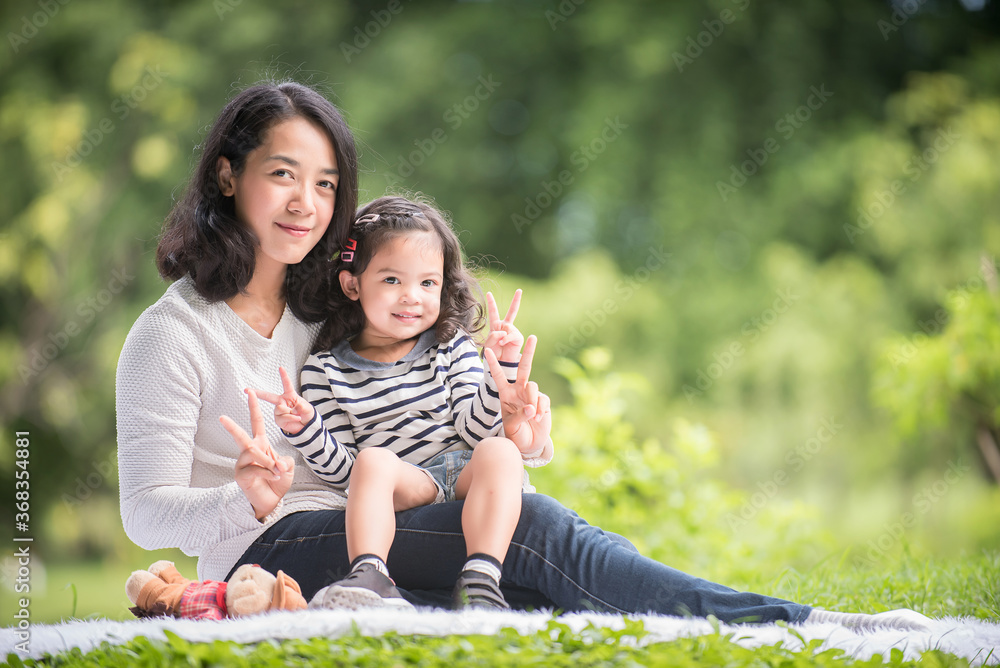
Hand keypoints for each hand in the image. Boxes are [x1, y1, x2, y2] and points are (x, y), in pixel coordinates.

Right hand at [220, 389, 294, 519]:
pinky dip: (269, 473)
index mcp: (260, 444)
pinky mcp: (241, 476)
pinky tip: (274, 478)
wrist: (271, 500)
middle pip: (240, 436)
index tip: (250, 392)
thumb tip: (278, 463)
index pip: (256, 422)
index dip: (254, 407)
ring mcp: (242, 464)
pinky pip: (256, 468)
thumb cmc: (277, 481)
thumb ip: (284, 460)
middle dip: (231, 427)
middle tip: (221, 417)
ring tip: (278, 471)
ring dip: (269, 461)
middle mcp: (249, 452)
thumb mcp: (286, 467)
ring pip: (254, 453)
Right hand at [250, 367, 315, 435]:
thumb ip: (302, 407)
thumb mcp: (307, 409)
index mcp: (289, 395)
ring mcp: (279, 410)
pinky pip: (282, 417)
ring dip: (290, 413)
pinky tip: (296, 419)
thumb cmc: (307, 414)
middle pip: (268, 396)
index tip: (281, 368)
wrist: (306, 426)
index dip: (284, 376)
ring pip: (280, 409)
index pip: (286, 384)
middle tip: (247, 390)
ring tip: (297, 415)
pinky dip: (291, 418)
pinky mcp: (278, 419)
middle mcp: (282, 402)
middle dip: (257, 393)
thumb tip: (296, 408)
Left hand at [482, 289, 523, 362]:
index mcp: (496, 326)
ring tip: (500, 344)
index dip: (491, 303)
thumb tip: (504, 331)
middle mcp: (505, 326)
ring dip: (500, 337)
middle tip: (519, 290)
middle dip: (516, 300)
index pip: (493, 312)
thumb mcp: (488, 343)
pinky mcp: (518, 337)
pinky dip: (505, 339)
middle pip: (512, 311)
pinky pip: (510, 335)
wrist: (500, 362)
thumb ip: (494, 335)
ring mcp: (512, 331)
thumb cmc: (494, 352)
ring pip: (505, 328)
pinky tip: (503, 343)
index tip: (488, 293)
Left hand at [484, 335, 551, 455]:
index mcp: (505, 393)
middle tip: (532, 336)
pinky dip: (541, 410)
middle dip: (529, 352)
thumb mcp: (511, 426)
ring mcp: (531, 394)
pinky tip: (538, 419)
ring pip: (533, 386)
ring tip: (532, 416)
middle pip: (523, 367)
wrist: (528, 443)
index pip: (498, 375)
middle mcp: (518, 390)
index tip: (488, 350)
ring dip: (532, 400)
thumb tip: (532, 407)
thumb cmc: (515, 434)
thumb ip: (519, 416)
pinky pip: (542, 400)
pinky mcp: (543, 401)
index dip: (493, 363)